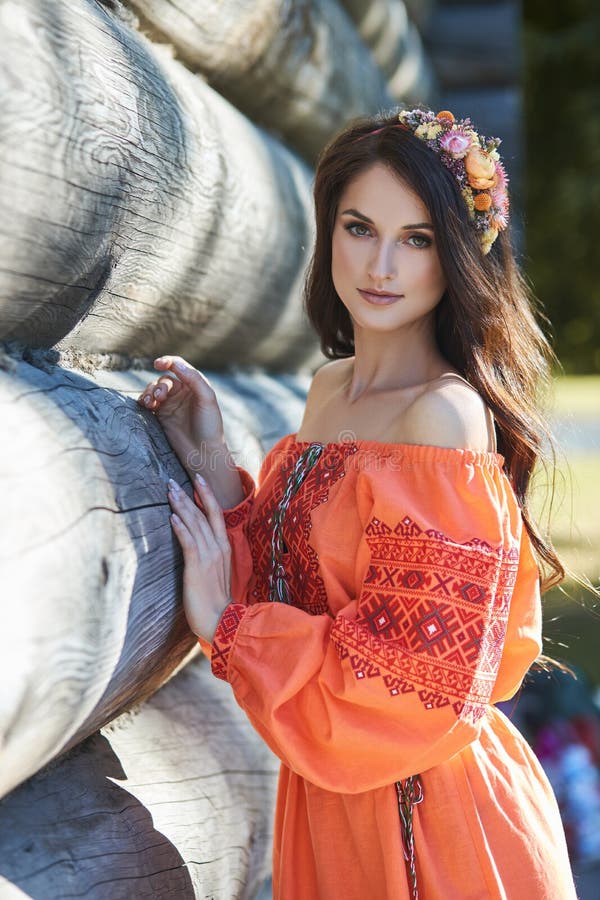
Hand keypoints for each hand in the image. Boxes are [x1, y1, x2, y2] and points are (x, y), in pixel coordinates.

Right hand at [137, 355, 225, 473]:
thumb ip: (194, 379)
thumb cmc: (209, 425)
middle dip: (159, 386)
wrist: (203, 453)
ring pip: (154, 390)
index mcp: (194, 385)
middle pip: (164, 380)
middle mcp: (182, 392)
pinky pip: (148, 403)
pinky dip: (144, 401)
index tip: (158, 363)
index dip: (167, 362)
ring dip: (149, 393)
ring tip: (150, 403)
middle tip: (160, 397)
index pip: (178, 367)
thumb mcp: (207, 398)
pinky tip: (146, 406)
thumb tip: (176, 364)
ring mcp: (170, 404)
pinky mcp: (161, 416)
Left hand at [167, 473, 231, 642]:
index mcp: (224, 548)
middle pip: (203, 514)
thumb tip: (196, 545)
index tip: (197, 479)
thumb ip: (210, 556)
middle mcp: (218, 548)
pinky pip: (189, 542)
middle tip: (173, 482)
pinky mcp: (197, 567)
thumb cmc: (216, 601)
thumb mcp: (216, 573)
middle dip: (188, 496)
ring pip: (195, 524)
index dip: (207, 495)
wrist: (221, 621)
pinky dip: (181, 528)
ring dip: (181, 506)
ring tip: (170, 492)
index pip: (216, 514)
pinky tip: (172, 517)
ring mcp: (209, 556)